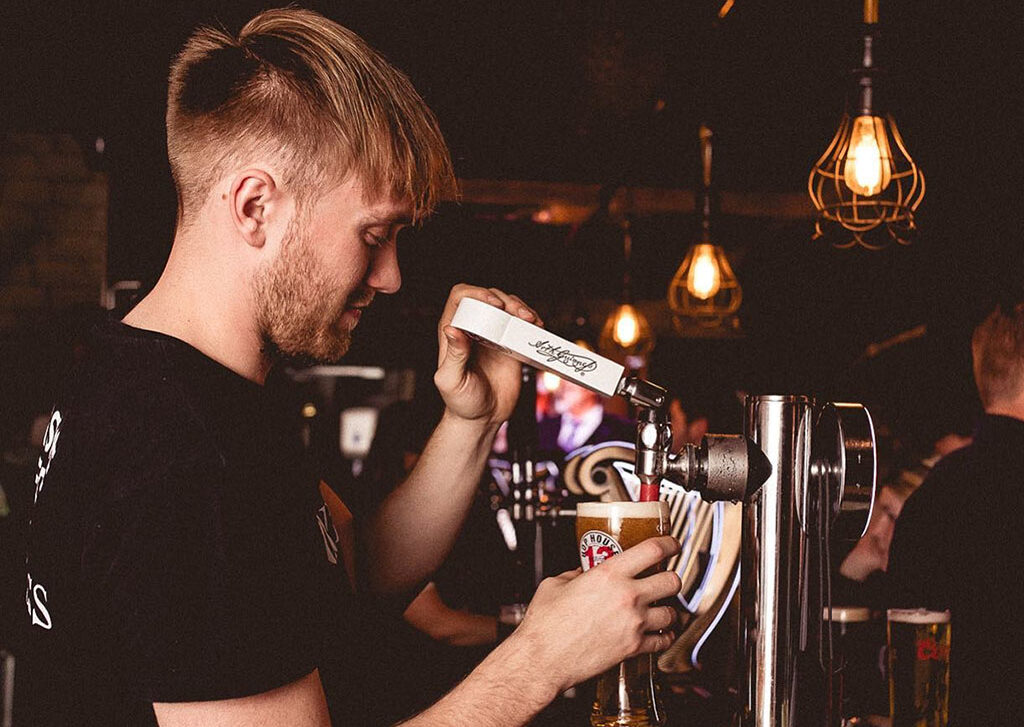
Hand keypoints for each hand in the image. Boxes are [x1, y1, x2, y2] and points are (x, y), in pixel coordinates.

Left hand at [434, 284, 542, 425]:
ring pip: (507, 305)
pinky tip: (537, 327)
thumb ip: (453, 355)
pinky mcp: (511, 344)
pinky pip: (521, 324)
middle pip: (488, 296)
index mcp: (454, 332)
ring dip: (521, 306)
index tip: (493, 304)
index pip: (461, 297)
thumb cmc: (461, 402)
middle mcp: (474, 329)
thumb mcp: (451, 381)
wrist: (484, 418)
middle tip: (518, 314)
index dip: (477, 293)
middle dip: (505, 299)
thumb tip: (451, 328)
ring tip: (531, 320)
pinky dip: (531, 321)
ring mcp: (493, 334)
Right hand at [509, 535, 681, 694]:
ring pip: (672, 613)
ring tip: (661, 609)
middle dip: (672, 579)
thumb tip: (582, 573)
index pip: (652, 550)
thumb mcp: (556, 584)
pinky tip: (659, 634)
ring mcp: (633, 623)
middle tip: (666, 579)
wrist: (543, 659)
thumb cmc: (545, 624)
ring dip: (669, 610)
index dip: (669, 544)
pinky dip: (664, 637)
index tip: (672, 544)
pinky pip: (663, 641)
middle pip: (672, 581)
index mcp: (608, 574)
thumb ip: (575, 574)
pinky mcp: (633, 648)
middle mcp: (627, 597)